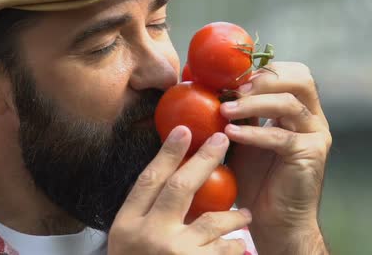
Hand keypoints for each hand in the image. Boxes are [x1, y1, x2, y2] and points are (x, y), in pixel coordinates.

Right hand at [108, 126, 251, 254]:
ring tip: (244, 216)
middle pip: (180, 187)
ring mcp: (175, 254)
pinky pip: (227, 249)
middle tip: (222, 142)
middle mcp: (148, 237)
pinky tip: (238, 247)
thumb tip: (178, 180)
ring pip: (214, 220)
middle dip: (204, 160)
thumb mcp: (131, 244)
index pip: (147, 180)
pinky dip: (235, 246)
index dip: (166, 153)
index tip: (183, 130)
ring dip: (234, 216)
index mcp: (127, 227)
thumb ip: (149, 217)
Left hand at [221, 62, 331, 253]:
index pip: (290, 72)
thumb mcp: (242, 137)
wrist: (272, 220)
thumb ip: (237, 113)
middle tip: (233, 89)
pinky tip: (231, 135)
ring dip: (253, 104)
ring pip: (289, 103)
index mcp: (297, 108)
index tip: (230, 76)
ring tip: (224, 110)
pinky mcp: (311, 154)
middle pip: (300, 78)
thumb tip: (208, 85)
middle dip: (263, 79)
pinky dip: (254, 134)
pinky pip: (282, 137)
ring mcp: (315, 134)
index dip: (262, 69)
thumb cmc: (255, 178)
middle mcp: (312, 116)